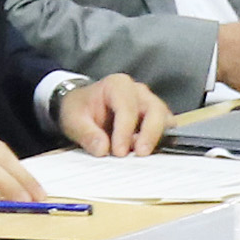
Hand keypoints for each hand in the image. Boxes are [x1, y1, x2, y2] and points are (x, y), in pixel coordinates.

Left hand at [57, 73, 172, 155]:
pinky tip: (142, 152)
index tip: (118, 152)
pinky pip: (165, 128)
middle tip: (140, 154)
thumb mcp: (74, 121)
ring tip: (140, 154)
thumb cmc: (79, 109)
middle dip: (150, 133)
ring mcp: (149, 103)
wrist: (82, 107)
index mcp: (117, 85)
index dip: (125, 131)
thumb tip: (103, 149)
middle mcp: (138, 91)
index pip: (127, 107)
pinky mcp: (155, 117)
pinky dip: (158, 141)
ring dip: (156, 138)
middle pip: (155, 110)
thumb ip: (87, 134)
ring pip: (165, 119)